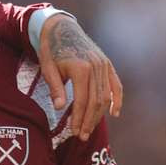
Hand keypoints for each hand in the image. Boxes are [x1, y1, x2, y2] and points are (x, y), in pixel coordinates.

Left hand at [38, 15, 123, 140]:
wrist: (61, 28)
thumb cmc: (51, 50)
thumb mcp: (48, 68)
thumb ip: (55, 88)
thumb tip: (59, 108)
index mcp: (80, 69)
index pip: (81, 101)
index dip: (78, 119)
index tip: (74, 132)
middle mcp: (96, 67)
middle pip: (96, 102)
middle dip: (89, 121)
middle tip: (82, 136)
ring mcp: (104, 65)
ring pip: (106, 96)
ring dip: (99, 114)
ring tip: (90, 128)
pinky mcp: (108, 64)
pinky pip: (116, 85)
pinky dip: (117, 99)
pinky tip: (114, 113)